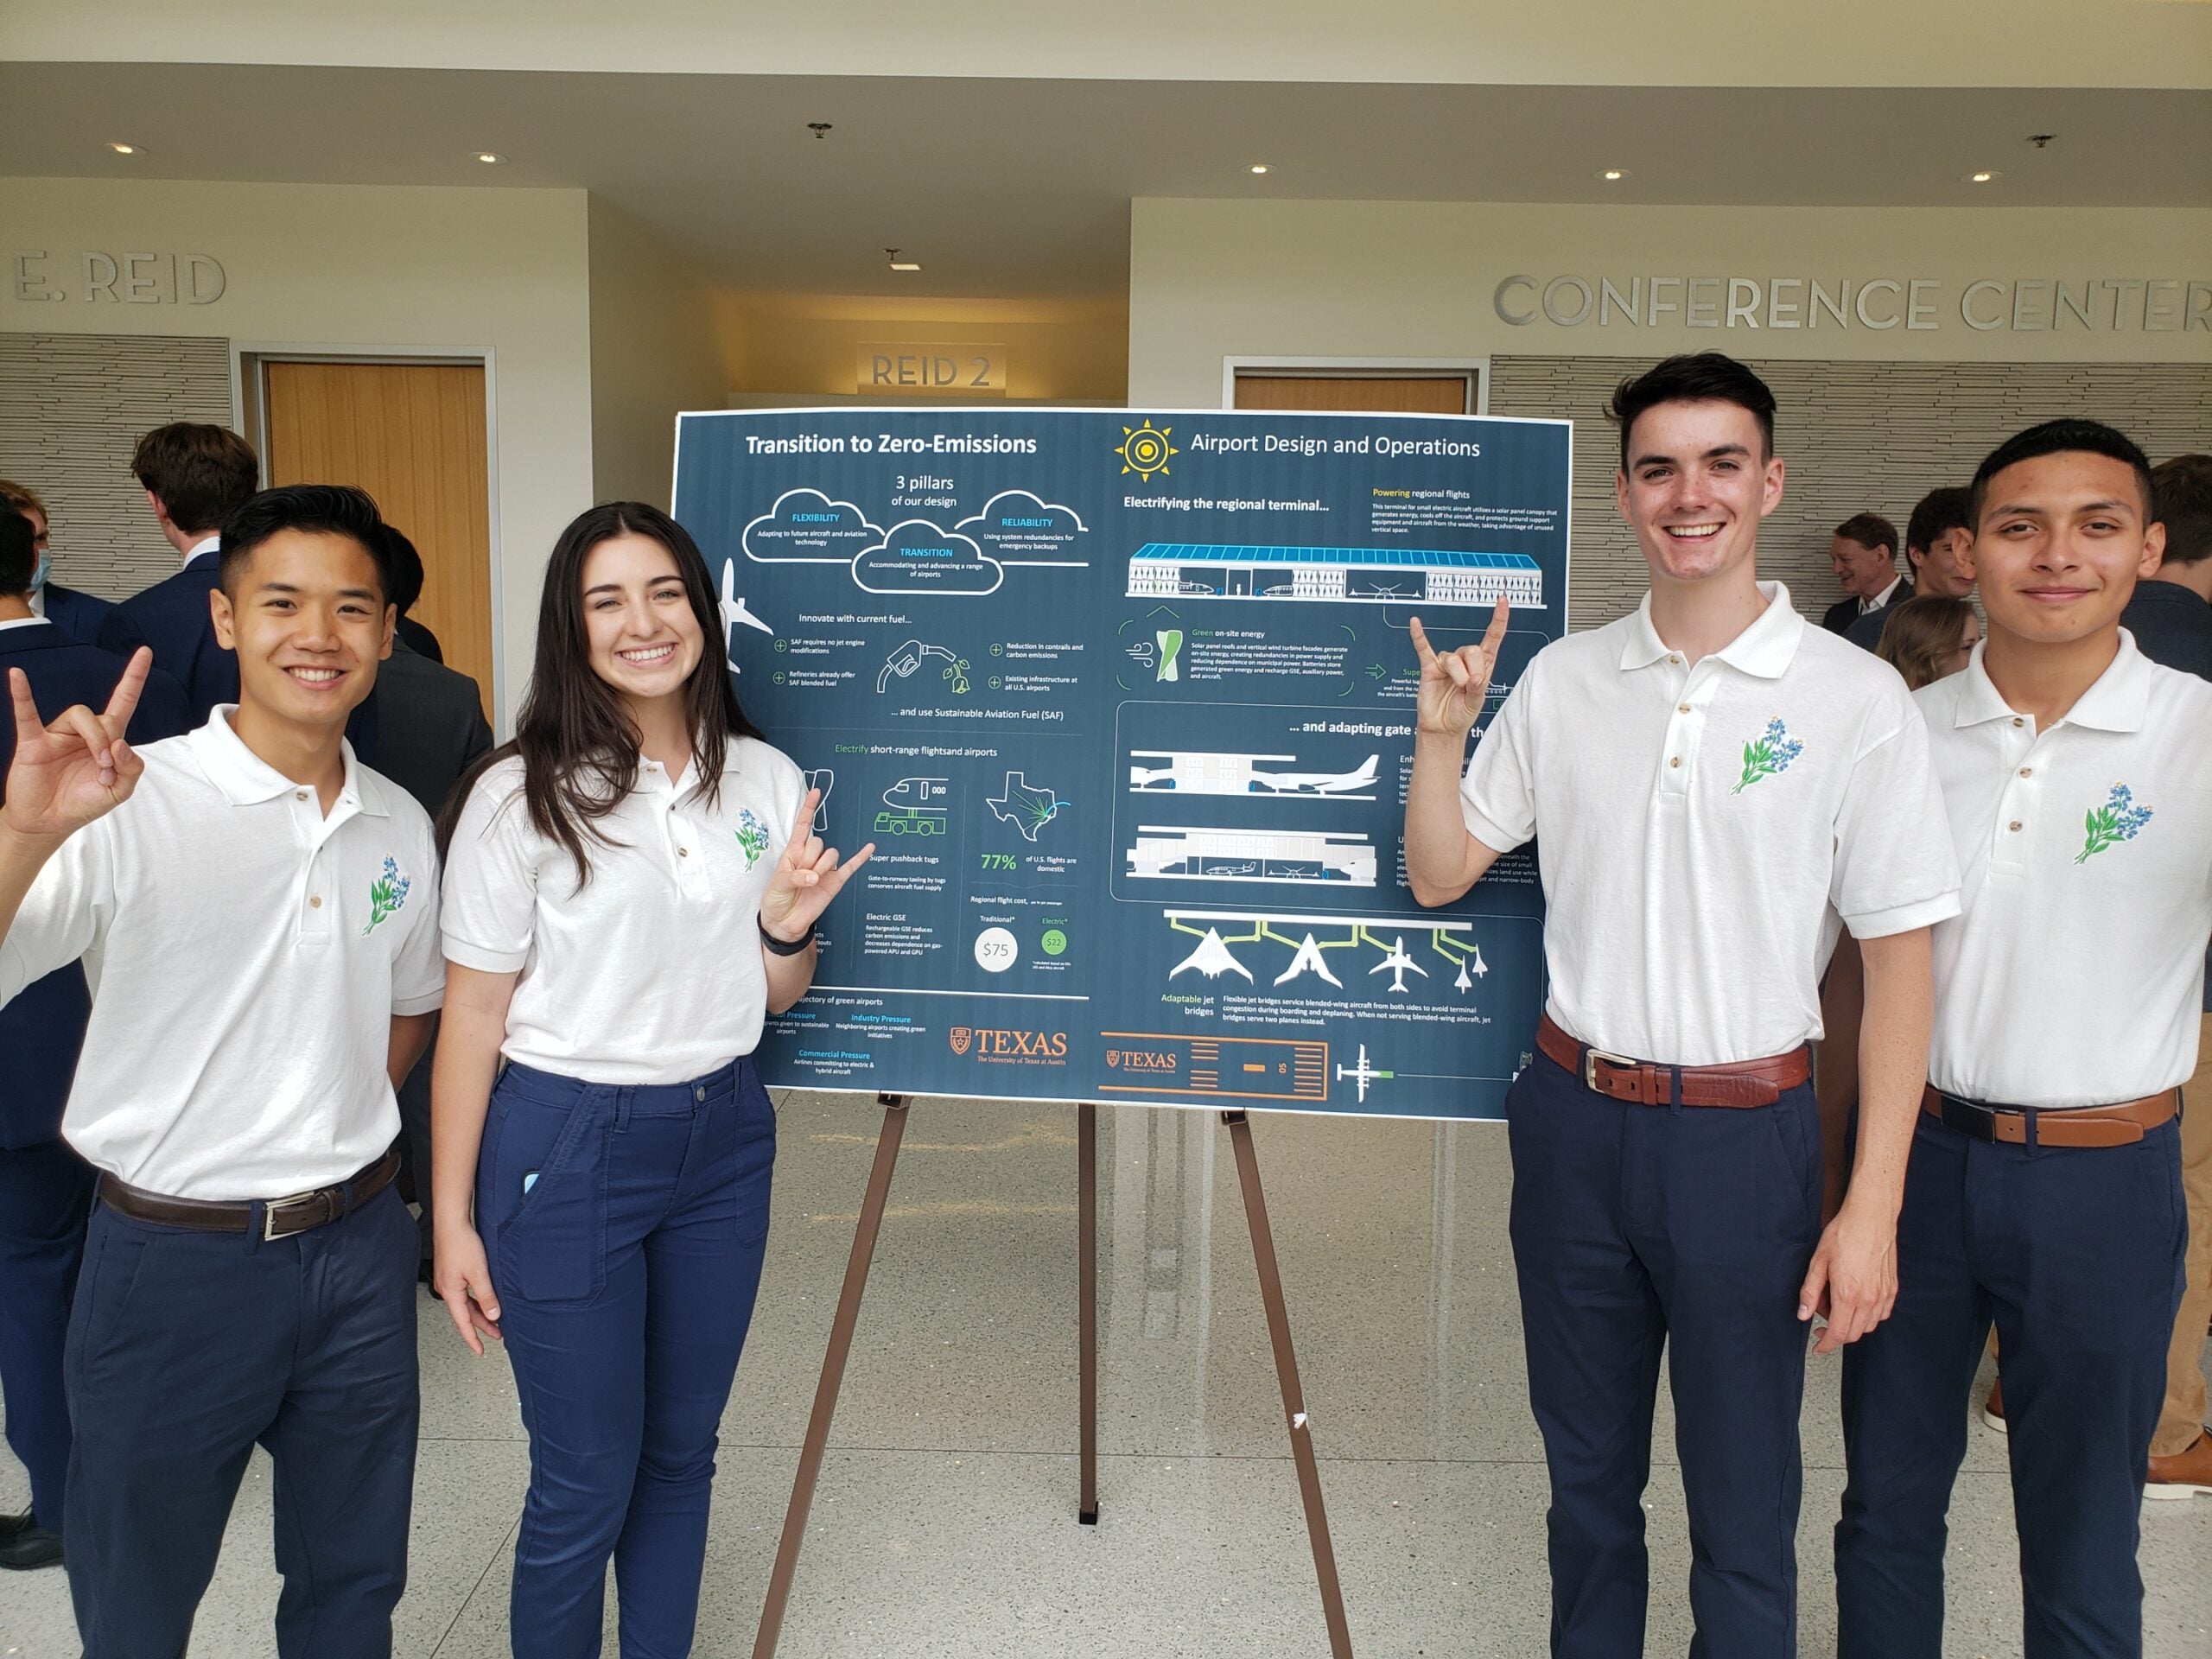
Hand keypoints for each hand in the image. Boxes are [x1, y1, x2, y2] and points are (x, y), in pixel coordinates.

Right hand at [4, 650, 151, 842]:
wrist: (50, 822)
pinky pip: (26, 714)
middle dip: (110, 742)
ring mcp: (57, 735)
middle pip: (103, 717)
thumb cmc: (83, 802)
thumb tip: (121, 743)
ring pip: (79, 715)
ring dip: (94, 738)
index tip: (145, 651)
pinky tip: (17, 675)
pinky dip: (21, 694)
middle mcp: (83, 732)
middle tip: (107, 768)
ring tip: (97, 764)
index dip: (134, 678)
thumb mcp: (120, 791)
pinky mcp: (33, 743)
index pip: (123, 701)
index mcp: (107, 740)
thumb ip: (132, 768)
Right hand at [432, 1221, 502, 1355]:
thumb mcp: (479, 1272)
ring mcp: (448, 1281)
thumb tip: (493, 1316)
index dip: (472, 1339)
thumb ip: (487, 1296)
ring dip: (480, 1313)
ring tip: (495, 1320)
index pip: (463, 1323)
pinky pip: (464, 1293)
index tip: (480, 1351)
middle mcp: (447, 1289)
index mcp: (451, 1293)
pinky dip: (476, 1300)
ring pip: (465, 1304)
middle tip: (497, 1335)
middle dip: (481, 1326)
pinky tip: (485, 1299)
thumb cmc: (461, 1243)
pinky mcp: (451, 1272)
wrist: (451, 1222)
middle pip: (465, 1315)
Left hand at [759, 788, 874, 941]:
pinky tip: (870, 848)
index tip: (816, 792)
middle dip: (810, 858)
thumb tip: (815, 877)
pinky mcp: (835, 883)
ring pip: (832, 855)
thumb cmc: (775, 900)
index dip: (809, 808)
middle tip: (800, 875)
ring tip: (810, 884)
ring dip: (821, 868)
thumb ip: (795, 877)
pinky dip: (861, 857)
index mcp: (793, 851)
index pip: (803, 825)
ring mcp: (824, 869)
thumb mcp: (777, 885)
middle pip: (819, 842)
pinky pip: (851, 867)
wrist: (784, 923)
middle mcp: (811, 857)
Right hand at [1409, 603, 1509, 738]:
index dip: (1499, 619)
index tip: (1502, 601)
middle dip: (1472, 670)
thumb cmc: (1461, 714)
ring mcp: (1447, 663)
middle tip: (1468, 686)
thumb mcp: (1476, 703)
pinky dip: (1418, 636)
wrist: (1442, 728)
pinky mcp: (1429, 667)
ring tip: (1455, 688)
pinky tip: (1415, 623)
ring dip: (1457, 676)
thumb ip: (1478, 689)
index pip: (1493, 636)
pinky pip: (1423, 648)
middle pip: (1472, 650)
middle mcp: (1465, 660)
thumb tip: (1475, 677)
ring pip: (1453, 658)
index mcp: (1483, 665)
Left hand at [1798, 1196, 1898, 1355]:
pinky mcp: (1892, 1288)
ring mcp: (1883, 1294)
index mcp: (1848, 1294)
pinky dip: (1869, 1317)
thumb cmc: (1843, 1234)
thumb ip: (1810, 1292)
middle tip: (1822, 1324)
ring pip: (1869, 1326)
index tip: (1818, 1347)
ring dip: (1852, 1326)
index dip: (1826, 1345)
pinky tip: (1857, 1304)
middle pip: (1854, 1334)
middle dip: (1836, 1336)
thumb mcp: (1818, 1261)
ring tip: (1838, 1308)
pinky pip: (1882, 1314)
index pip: (1838, 1333)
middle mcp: (1869, 1298)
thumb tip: (1803, 1314)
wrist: (1871, 1217)